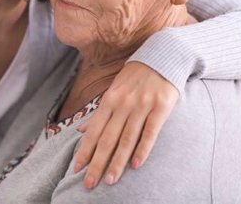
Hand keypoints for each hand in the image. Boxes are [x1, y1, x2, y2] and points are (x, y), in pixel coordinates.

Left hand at [73, 61, 178, 187]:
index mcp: (109, 100)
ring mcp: (142, 106)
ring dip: (117, 162)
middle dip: (97, 163)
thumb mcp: (113, 90)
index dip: (85, 150)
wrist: (163, 56)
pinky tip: (136, 165)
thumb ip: (99, 112)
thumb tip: (80, 130)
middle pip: (107, 139)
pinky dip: (143, 149)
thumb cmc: (135, 76)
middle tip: (90, 184)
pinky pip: (150, 132)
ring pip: (127, 139)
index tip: (77, 169)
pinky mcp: (161, 108)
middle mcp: (123, 104)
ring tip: (110, 180)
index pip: (94, 131)